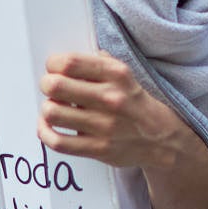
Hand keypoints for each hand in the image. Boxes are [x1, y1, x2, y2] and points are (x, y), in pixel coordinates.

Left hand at [37, 51, 183, 169]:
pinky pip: (57, 141)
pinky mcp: (98, 148)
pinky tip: (48, 127)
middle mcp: (111, 98)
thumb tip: (67, 60)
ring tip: (55, 108)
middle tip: (51, 88)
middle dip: (46, 85)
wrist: (162, 139)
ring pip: (52, 113)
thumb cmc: (136, 104)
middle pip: (56, 85)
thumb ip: (99, 63)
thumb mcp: (126, 75)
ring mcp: (104, 126)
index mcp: (117, 74)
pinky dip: (44, 133)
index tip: (54, 69)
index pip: (70, 62)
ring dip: (47, 109)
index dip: (53, 64)